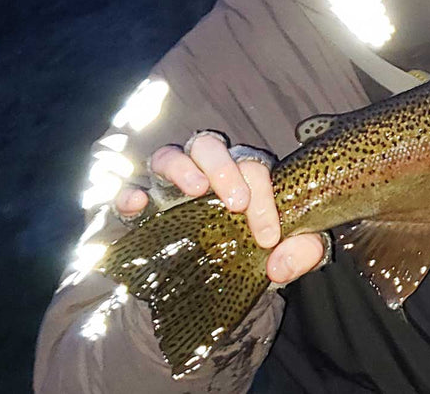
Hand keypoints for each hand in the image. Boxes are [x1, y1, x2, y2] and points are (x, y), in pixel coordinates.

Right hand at [114, 133, 325, 283]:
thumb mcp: (288, 254)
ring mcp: (168, 186)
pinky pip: (127, 190)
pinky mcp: (140, 208)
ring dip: (182, 167)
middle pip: (209, 145)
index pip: (254, 168)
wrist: (210, 283)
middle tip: (237, 203)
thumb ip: (302, 252)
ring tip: (196, 191)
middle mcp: (204, 172)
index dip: (263, 199)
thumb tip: (281, 264)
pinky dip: (131, 192)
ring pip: (168, 155)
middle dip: (225, 168)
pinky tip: (138, 204)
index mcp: (242, 176)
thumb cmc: (253, 253)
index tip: (268, 237)